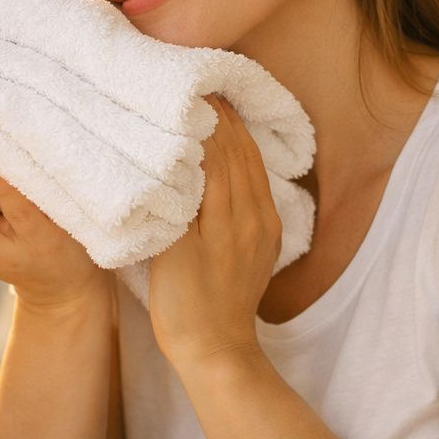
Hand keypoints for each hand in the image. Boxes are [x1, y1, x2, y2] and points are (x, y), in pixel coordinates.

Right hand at [148, 96, 281, 366]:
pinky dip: (244, 159)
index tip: (188, 88)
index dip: (206, 117)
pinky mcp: (264, 240)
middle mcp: (256, 215)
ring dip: (235, 134)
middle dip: (222, 117)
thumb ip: (183, 200)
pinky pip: (257, 186)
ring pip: (251, 166)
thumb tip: (185, 155)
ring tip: (215, 107)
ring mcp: (264, 228)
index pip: (221, 149)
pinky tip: (231, 151)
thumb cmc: (184, 307)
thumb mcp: (174, 251)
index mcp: (232, 215)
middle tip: (200, 85)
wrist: (216, 353)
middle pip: (240, 151)